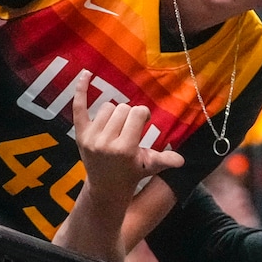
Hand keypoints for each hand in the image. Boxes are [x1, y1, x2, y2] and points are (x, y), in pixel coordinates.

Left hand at [72, 71, 184, 204]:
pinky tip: (85, 73)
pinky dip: (81, 90)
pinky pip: (79, 107)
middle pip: (122, 108)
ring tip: (117, 128)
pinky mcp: (80, 134)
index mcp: (125, 148)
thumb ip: (165, 160)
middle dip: (129, 116)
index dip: (143, 115)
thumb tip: (181, 160)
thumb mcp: (151, 167)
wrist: (106, 188)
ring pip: (106, 107)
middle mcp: (106, 142)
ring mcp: (91, 138)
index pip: (137, 114)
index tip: (143, 123)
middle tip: (129, 130)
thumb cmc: (132, 174)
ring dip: (114, 114)